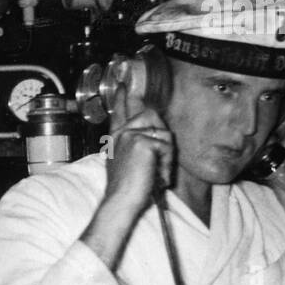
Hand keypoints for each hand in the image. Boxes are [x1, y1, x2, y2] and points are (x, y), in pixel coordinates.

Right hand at [103, 86, 174, 216]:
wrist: (121, 200)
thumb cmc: (126, 189)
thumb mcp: (125, 164)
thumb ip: (134, 147)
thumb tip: (155, 138)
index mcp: (116, 138)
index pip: (120, 112)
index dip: (122, 97)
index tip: (123, 84)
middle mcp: (122, 133)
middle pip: (150, 116)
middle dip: (162, 138)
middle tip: (157, 163)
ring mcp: (131, 135)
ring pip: (164, 134)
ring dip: (166, 156)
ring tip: (155, 173)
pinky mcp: (143, 142)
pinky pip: (168, 147)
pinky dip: (167, 164)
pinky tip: (156, 175)